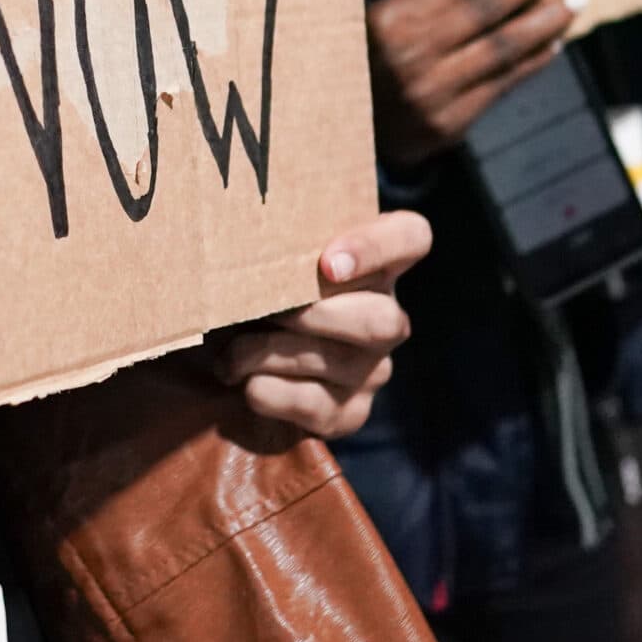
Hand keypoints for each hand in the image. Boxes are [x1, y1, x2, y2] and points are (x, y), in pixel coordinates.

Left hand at [212, 209, 431, 437]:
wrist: (236, 368)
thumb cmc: (256, 295)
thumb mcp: (267, 261)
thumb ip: (274, 241)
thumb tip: (239, 227)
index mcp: (375, 264)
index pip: (411, 236)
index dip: (376, 247)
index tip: (326, 263)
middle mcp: (387, 319)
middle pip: (382, 318)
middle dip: (311, 316)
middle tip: (262, 311)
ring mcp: (373, 372)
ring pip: (341, 362)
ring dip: (271, 352)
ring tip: (230, 350)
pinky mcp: (348, 414)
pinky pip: (314, 405)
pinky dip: (266, 390)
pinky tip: (240, 379)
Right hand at [369, 0, 579, 163]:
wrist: (352, 133)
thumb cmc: (374, 64)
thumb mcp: (379, 22)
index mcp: (387, 23)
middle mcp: (409, 57)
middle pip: (483, 13)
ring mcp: (432, 93)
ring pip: (501, 49)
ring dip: (544, 22)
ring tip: (574, 1)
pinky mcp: (450, 122)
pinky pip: (502, 84)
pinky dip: (532, 61)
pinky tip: (554, 42)